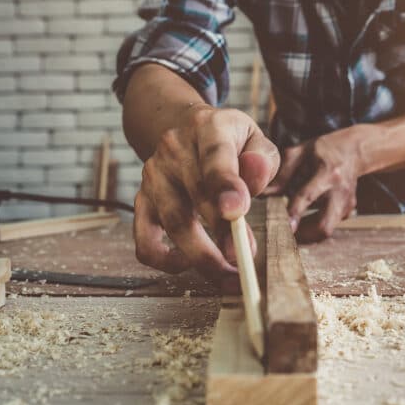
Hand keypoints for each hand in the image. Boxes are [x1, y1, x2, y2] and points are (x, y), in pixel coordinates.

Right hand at [134, 105, 279, 288]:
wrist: (182, 128)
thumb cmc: (228, 140)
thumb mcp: (252, 138)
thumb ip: (262, 159)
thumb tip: (256, 176)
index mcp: (206, 128)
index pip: (215, 155)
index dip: (224, 184)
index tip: (237, 211)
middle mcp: (174, 150)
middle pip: (195, 195)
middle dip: (221, 233)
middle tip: (244, 260)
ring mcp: (154, 177)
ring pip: (172, 222)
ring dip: (201, 256)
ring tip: (228, 276)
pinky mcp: (142, 201)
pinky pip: (144, 240)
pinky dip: (164, 260)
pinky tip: (188, 264)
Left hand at [264, 127, 367, 242]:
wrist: (354, 151)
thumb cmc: (322, 151)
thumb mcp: (300, 153)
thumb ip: (281, 173)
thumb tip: (262, 193)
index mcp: (326, 172)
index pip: (309, 196)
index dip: (295, 212)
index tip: (285, 226)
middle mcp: (339, 191)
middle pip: (324, 226)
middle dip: (302, 236)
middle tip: (284, 233)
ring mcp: (346, 204)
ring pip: (326, 231)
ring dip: (306, 234)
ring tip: (290, 227)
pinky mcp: (347, 212)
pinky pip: (329, 226)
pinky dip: (313, 228)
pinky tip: (304, 220)